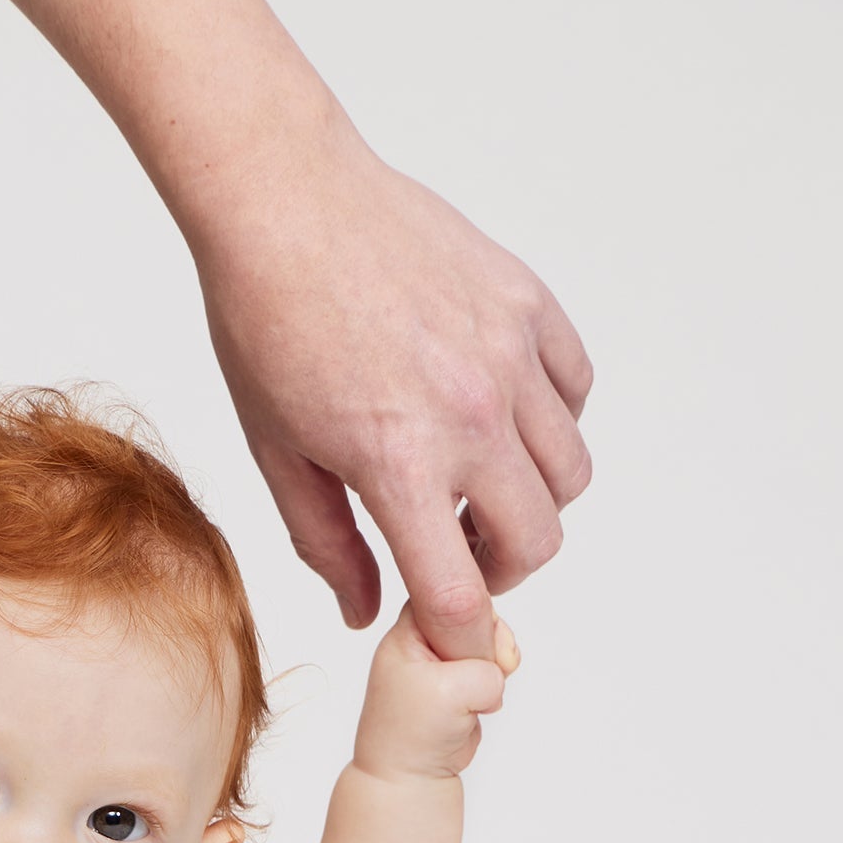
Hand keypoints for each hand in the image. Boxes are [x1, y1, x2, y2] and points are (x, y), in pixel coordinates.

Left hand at [198, 116, 591, 657]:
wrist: (286, 203)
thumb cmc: (267, 326)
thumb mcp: (280, 457)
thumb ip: (329, 545)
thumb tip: (364, 612)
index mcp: (401, 465)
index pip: (460, 595)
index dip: (458, 637)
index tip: (447, 638)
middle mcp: (471, 415)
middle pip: (538, 543)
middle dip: (499, 569)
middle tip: (454, 551)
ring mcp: (509, 356)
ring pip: (569, 474)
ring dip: (531, 500)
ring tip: (475, 482)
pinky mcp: (528, 306)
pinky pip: (575, 393)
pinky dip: (549, 422)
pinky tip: (494, 416)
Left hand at [351, 605, 518, 783]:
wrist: (410, 778)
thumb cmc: (409, 736)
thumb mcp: (449, 688)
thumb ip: (484, 662)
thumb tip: (499, 666)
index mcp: (407, 632)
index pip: (449, 592)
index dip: (474, 613)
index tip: (478, 644)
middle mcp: (423, 641)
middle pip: (476, 614)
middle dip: (490, 643)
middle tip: (487, 672)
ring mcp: (443, 661)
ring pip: (489, 642)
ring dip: (494, 667)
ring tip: (477, 697)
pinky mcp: (461, 682)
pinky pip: (492, 667)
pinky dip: (494, 685)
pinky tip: (479, 705)